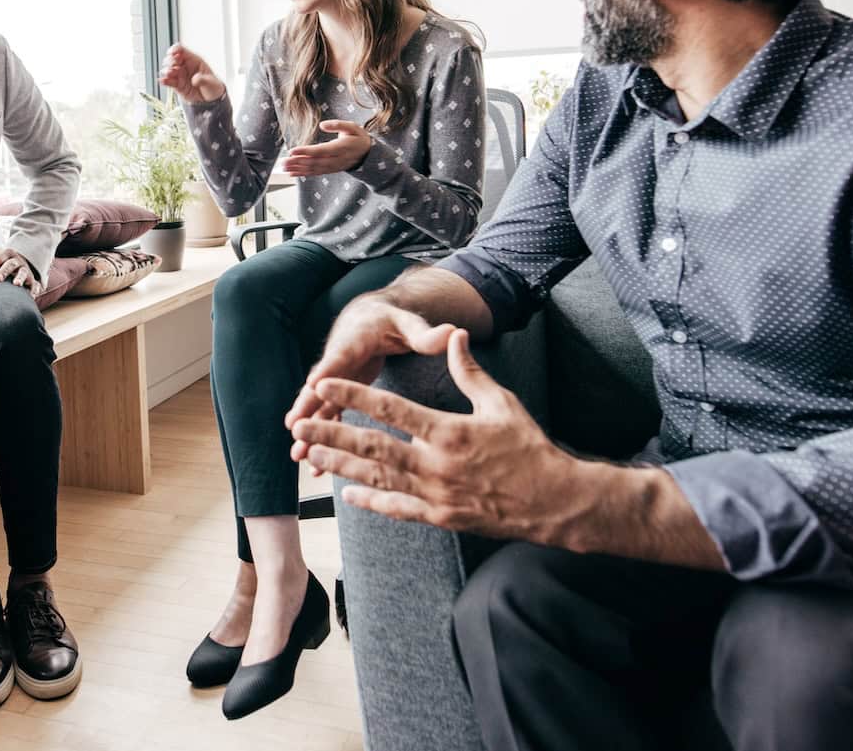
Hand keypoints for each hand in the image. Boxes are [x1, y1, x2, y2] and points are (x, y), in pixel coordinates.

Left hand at [0, 246, 34, 289]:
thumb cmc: (0, 259)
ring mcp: (25, 270)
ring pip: (23, 273)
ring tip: (16, 284)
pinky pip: (34, 285)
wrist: (18, 261)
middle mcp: (17, 261)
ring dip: (20, 278)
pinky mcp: (31, 280)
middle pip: (10, 265)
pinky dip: (33, 290)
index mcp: (6, 253)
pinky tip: (30, 296)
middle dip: (4, 271)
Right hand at [158, 43, 225, 104]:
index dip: (175, 49)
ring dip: (166, 71)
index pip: (181, 50)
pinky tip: (163, 81)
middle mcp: (184, 66)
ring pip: (168, 69)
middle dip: (169, 61)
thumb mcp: (211, 82)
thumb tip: (194, 80)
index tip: (172, 53)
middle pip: (171, 58)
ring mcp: (179, 75)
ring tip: (169, 74)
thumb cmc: (212, 87)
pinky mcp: (176, 85)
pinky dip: (164, 80)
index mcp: (194, 60)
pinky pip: (168, 81)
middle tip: (173, 66)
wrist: (210, 100)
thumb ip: (202, 79)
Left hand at [279, 120, 371, 177]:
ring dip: (298, 169)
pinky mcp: (331, 169)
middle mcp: (336, 159)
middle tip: (284, 162)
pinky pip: (316, 172)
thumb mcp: (352, 127)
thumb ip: (338, 125)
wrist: (369, 154)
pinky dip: (304, 173)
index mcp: (341, 147)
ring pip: (314, 169)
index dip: (306, 151)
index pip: (321, 150)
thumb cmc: (358, 137)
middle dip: (298, 162)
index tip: (292, 151)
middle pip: (314, 162)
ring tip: (284, 168)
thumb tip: (323, 125)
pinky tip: (293, 173)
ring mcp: (333, 166)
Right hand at [285, 296, 453, 440]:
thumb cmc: (390, 321)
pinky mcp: (339, 395)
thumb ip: (426, 333)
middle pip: (320, 386)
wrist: (368, 319)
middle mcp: (338, 362)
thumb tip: (453, 332)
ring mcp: (336, 381)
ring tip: (299, 456)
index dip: (327, 370)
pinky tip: (317, 466)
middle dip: (307, 407)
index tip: (313, 385)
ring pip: (320, 408)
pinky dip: (322, 439)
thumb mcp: (407, 323)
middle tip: (294, 426)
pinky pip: (328, 418)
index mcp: (354, 342)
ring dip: (310, 431)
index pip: (340, 356)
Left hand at [290, 328, 576, 540]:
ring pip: (377, 479)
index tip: (324, 383)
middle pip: (372, 448)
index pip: (390, 409)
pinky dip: (371, 502)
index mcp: (449, 432)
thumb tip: (454, 335)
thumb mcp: (501, 403)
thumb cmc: (529, 448)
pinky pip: (397, 509)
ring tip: (311, 455)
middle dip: (332, 434)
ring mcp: (436, 495)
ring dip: (341, 466)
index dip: (353, 395)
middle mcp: (436, 465)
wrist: (553, 502)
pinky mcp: (440, 518)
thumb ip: (470, 372)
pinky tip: (347, 494)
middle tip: (299, 425)